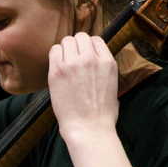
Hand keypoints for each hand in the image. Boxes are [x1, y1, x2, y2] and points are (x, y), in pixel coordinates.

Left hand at [48, 33, 136, 166]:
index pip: (96, 39)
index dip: (89, 47)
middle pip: (80, 37)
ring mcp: (73, 63)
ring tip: (65, 64)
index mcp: (108, 62)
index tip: (85, 56)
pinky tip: (57, 68)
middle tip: (73, 60)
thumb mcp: (113, 87)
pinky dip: (55, 56)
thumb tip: (96, 63)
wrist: (89, 129)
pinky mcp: (57, 71)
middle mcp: (91, 59)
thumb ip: (104, 70)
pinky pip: (54, 51)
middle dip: (76, 46)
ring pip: (66, 41)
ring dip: (65, 50)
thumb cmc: (102, 115)